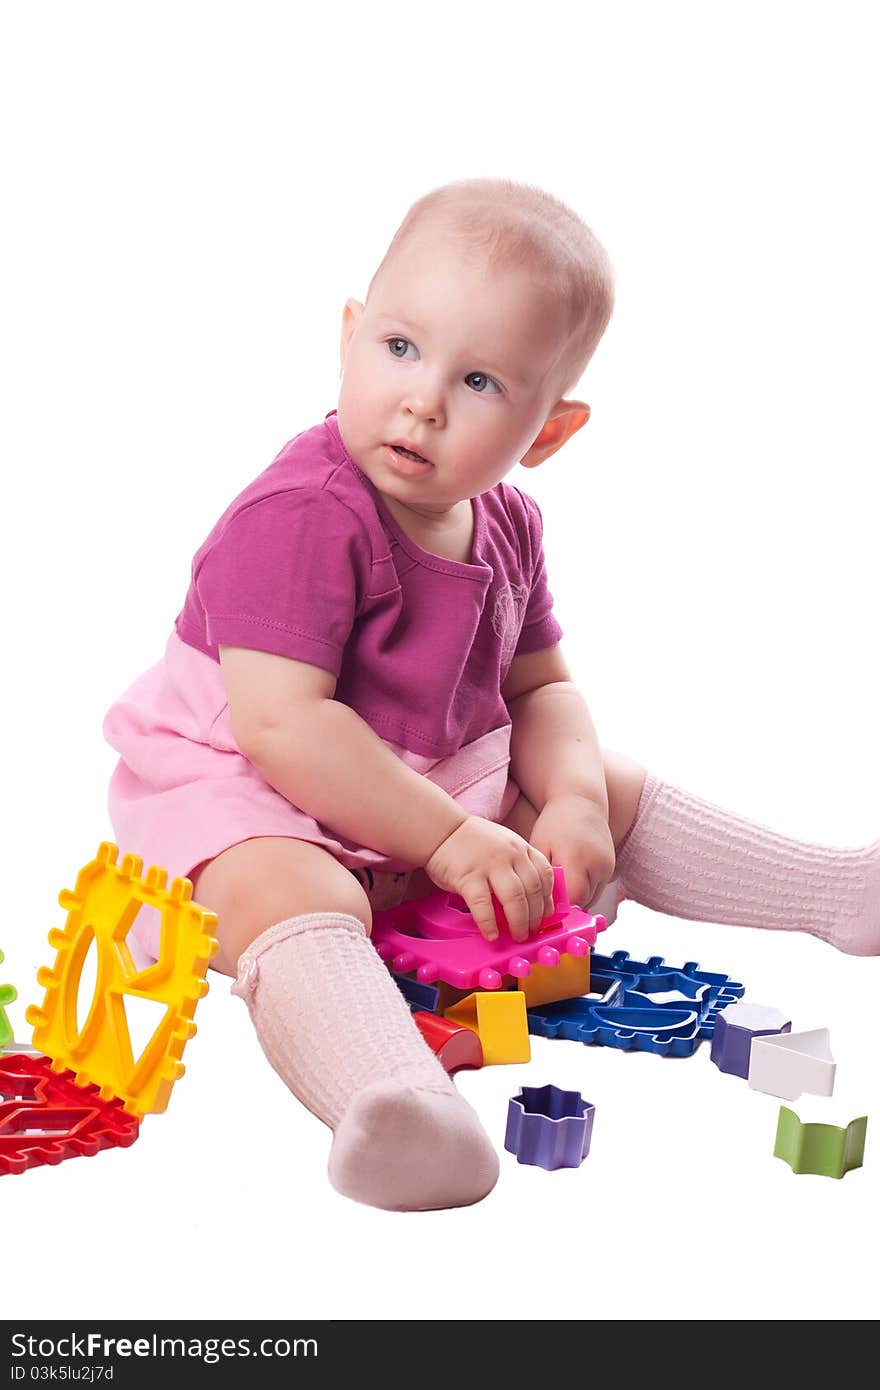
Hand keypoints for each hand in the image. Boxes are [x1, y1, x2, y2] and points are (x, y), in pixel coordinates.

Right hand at [425, 815, 555, 943]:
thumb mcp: (504, 846)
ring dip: (519, 921)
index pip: (544, 874)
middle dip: (535, 915)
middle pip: (532, 889)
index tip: (547, 914)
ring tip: (518, 936)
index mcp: (520, 847)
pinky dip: (489, 923)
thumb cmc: (473, 843)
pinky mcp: (468, 876)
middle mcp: (510, 854)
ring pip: (514, 897)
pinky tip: (492, 934)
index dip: (548, 897)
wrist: (442, 830)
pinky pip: (483, 904)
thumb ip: (517, 866)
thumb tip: (531, 902)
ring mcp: (489, 864)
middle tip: (532, 931)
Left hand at [527, 794, 615, 910]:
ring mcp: (607, 865)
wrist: (580, 800)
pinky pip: (598, 888)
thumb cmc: (554, 822)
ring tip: (560, 884)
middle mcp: (597, 864)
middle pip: (583, 901)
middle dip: (566, 902)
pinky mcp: (612, 865)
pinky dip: (585, 888)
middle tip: (550, 894)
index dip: (558, 904)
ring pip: (592, 897)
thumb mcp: (540, 846)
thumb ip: (543, 876)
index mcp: (577, 859)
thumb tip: (543, 902)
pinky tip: (571, 878)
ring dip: (577, 896)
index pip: (572, 898)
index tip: (545, 899)